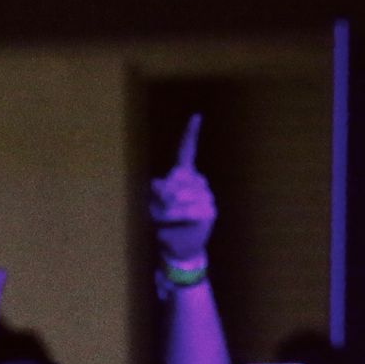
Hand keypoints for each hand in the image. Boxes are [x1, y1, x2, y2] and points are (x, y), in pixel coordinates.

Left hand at [148, 113, 214, 267]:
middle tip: (160, 212)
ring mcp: (206, 195)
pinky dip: (182, 218)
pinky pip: (193, 210)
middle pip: (176, 179)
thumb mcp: (153, 207)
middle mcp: (197, 181)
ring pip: (182, 197)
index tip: (197, 116)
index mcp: (183, 176)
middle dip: (163, 197)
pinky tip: (184, 224)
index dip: (191, 134)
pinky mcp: (210, 211)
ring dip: (170, 211)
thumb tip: (160, 184)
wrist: (180, 247)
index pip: (187, 151)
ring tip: (172, 221)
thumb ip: (157, 194)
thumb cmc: (165, 225)